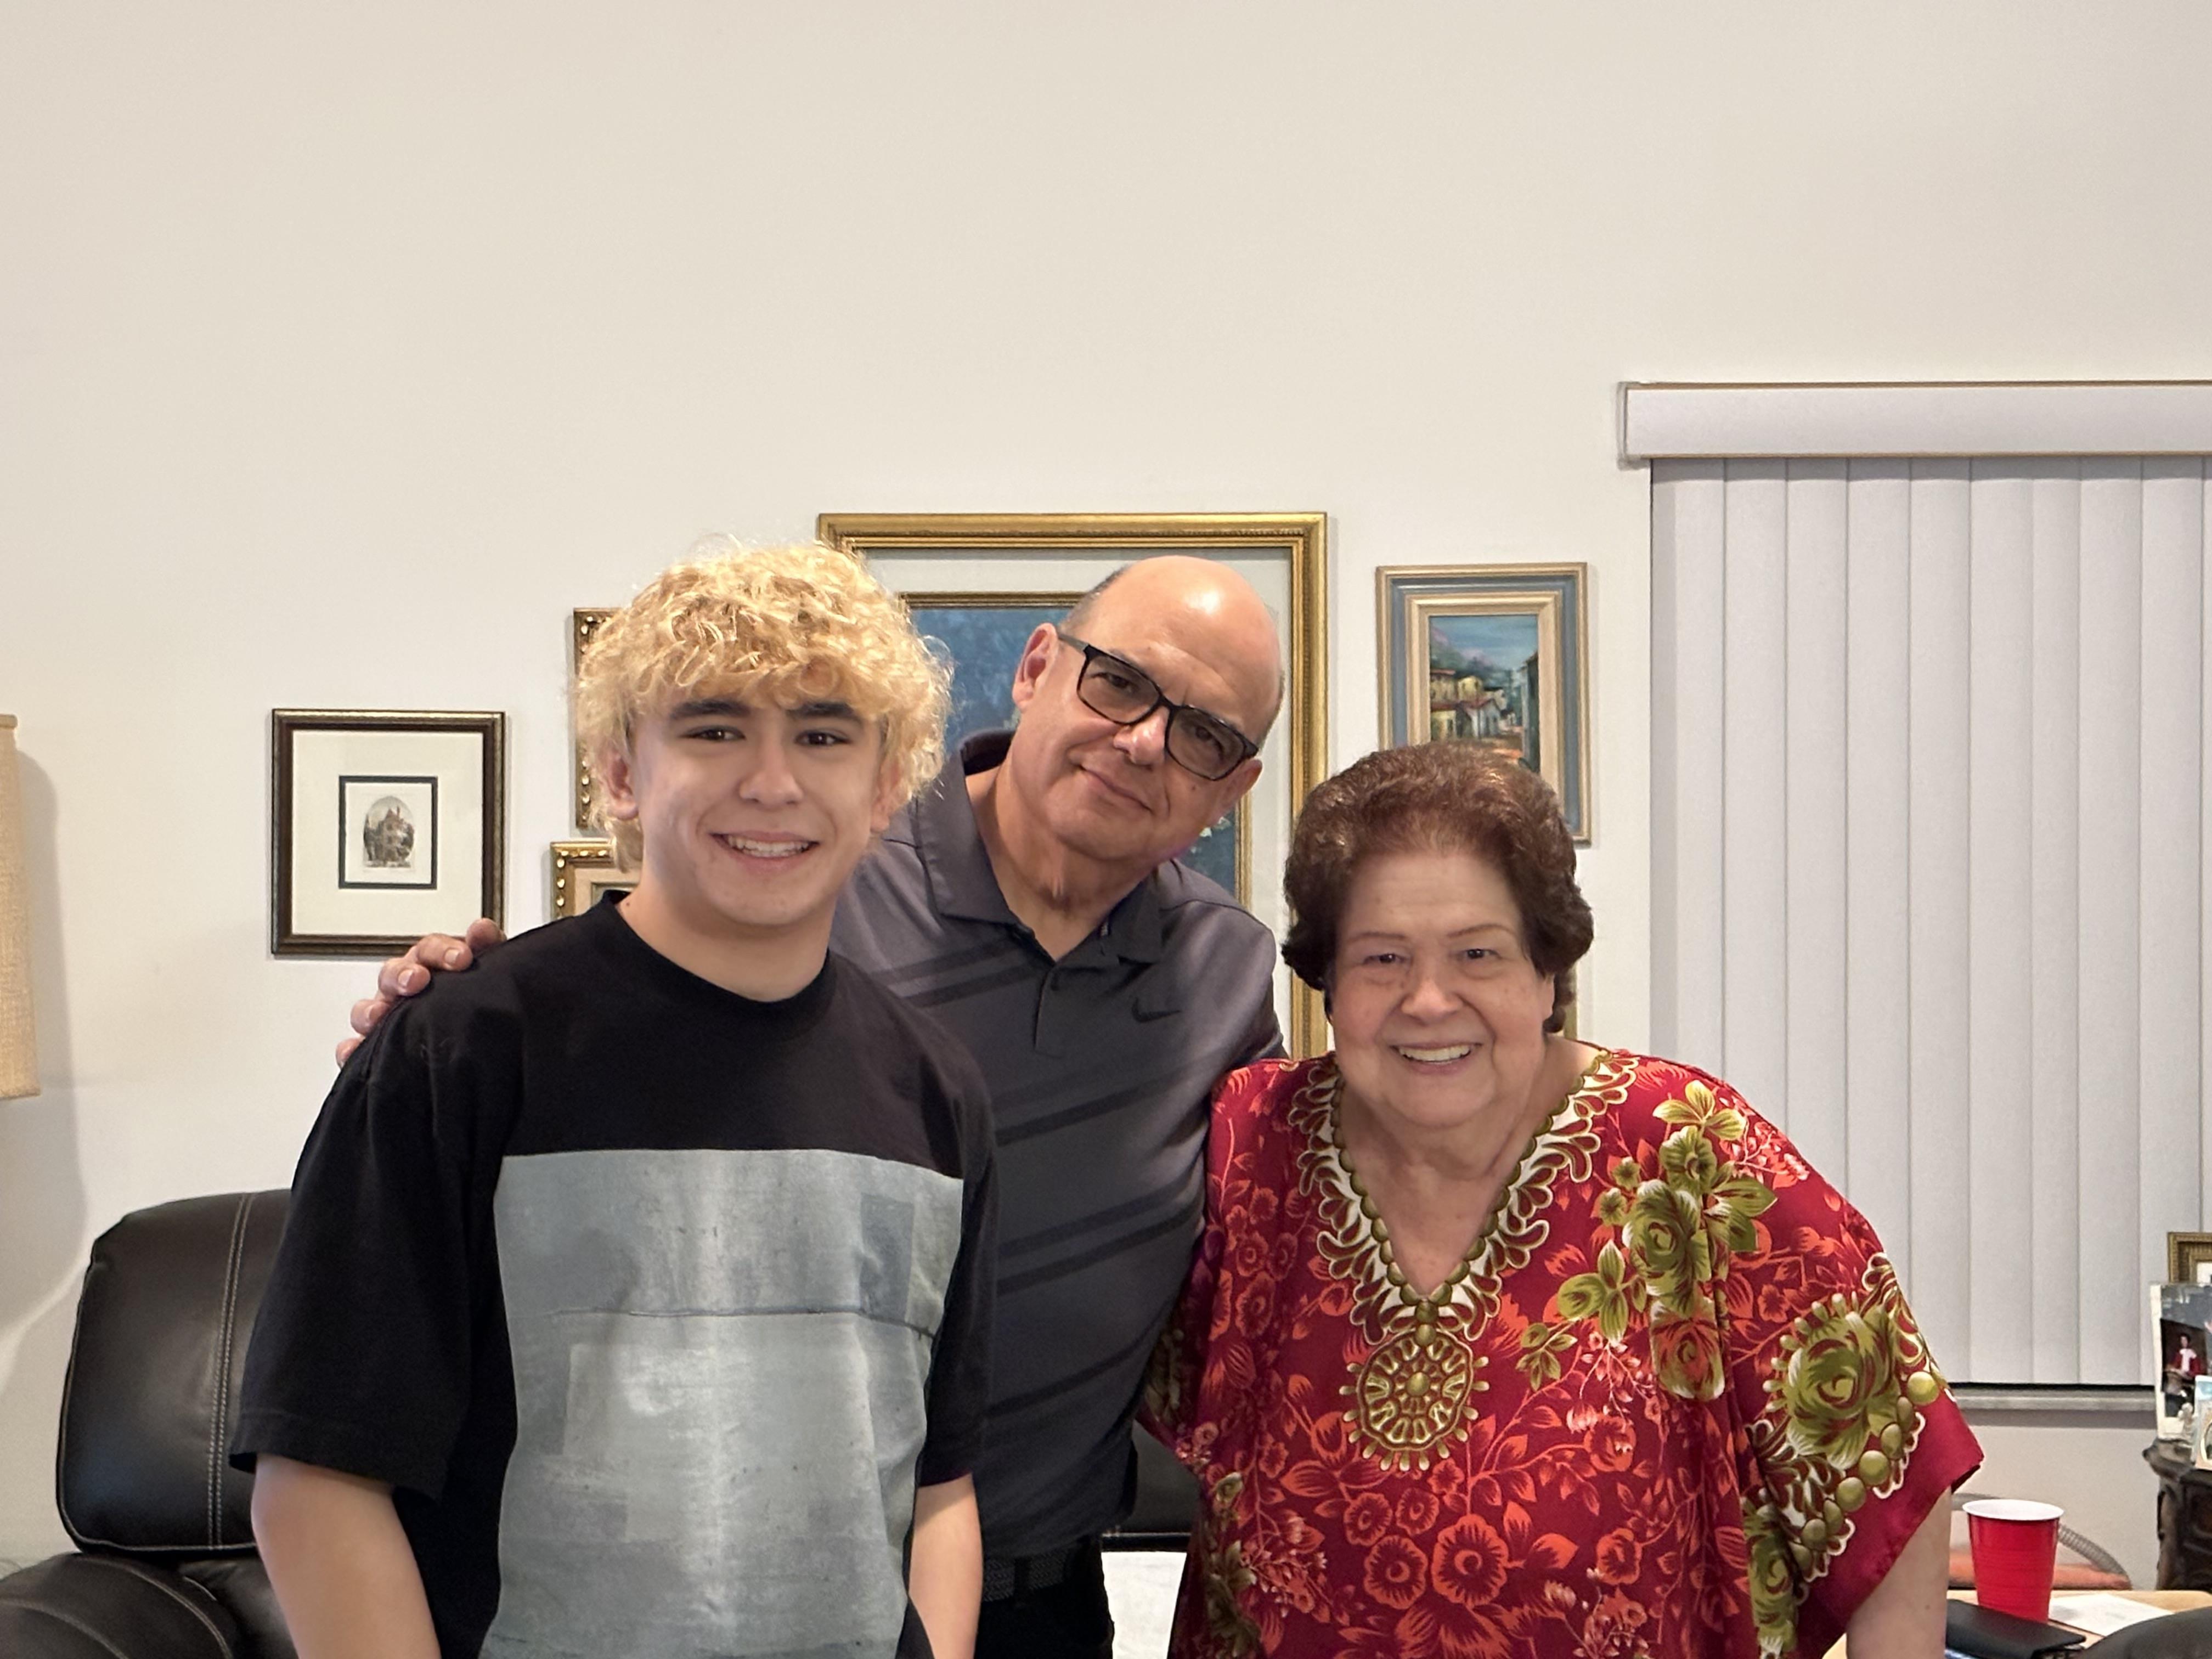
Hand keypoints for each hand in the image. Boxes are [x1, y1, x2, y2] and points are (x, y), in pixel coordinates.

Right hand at [337, 917, 505, 1063]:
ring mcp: (387, 1015)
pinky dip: (352, 1049)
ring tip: (379, 1015)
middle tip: (418, 980)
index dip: (442, 950)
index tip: (462, 957)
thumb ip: (485, 946)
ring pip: (367, 1009)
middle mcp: (403, 986)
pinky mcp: (376, 1047)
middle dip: (403, 974)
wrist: (478, 1032)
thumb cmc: (474, 997)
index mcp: (430, 965)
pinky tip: (354, 1051)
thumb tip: (481, 929)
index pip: (430, 950)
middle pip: (393, 973)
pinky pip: (357, 1048)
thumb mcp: (487, 971)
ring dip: (370, 1009)